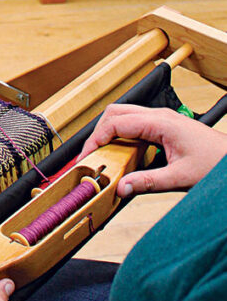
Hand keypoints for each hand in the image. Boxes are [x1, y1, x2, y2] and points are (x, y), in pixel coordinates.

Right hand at [78, 104, 226, 195]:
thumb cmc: (216, 162)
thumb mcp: (180, 177)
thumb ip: (148, 183)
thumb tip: (121, 187)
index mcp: (161, 123)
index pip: (116, 123)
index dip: (96, 139)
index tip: (87, 157)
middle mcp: (159, 117)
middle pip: (115, 113)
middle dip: (97, 133)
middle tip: (90, 156)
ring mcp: (160, 121)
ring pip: (122, 117)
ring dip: (108, 135)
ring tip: (102, 157)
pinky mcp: (162, 128)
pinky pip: (133, 127)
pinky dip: (120, 139)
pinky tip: (121, 157)